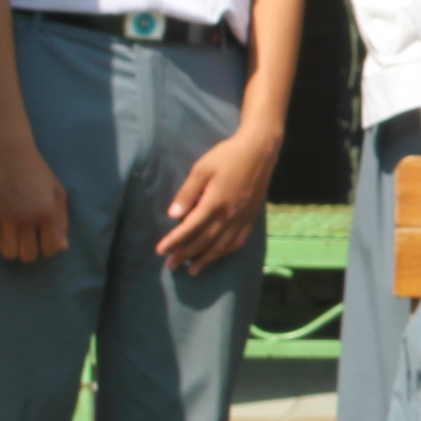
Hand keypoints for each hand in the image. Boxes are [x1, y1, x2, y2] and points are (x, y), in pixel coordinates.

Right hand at [0, 136, 69, 262]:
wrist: (10, 156)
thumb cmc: (39, 173)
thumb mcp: (58, 193)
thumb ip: (62, 220)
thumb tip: (62, 247)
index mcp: (47, 213)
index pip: (51, 248)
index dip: (50, 248)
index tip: (46, 240)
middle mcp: (26, 219)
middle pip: (28, 256)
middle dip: (32, 251)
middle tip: (30, 240)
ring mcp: (5, 219)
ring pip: (9, 254)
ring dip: (14, 249)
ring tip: (15, 238)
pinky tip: (2, 234)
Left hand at [155, 123, 281, 274]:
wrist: (260, 150)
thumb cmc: (227, 156)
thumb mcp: (202, 169)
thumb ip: (187, 193)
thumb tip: (173, 215)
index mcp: (214, 203)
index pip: (189, 229)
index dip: (174, 241)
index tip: (160, 251)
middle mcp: (229, 215)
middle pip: (203, 241)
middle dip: (185, 255)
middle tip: (170, 266)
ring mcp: (242, 218)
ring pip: (222, 246)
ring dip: (206, 260)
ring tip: (192, 270)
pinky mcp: (252, 217)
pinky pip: (238, 241)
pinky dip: (226, 252)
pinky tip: (218, 256)